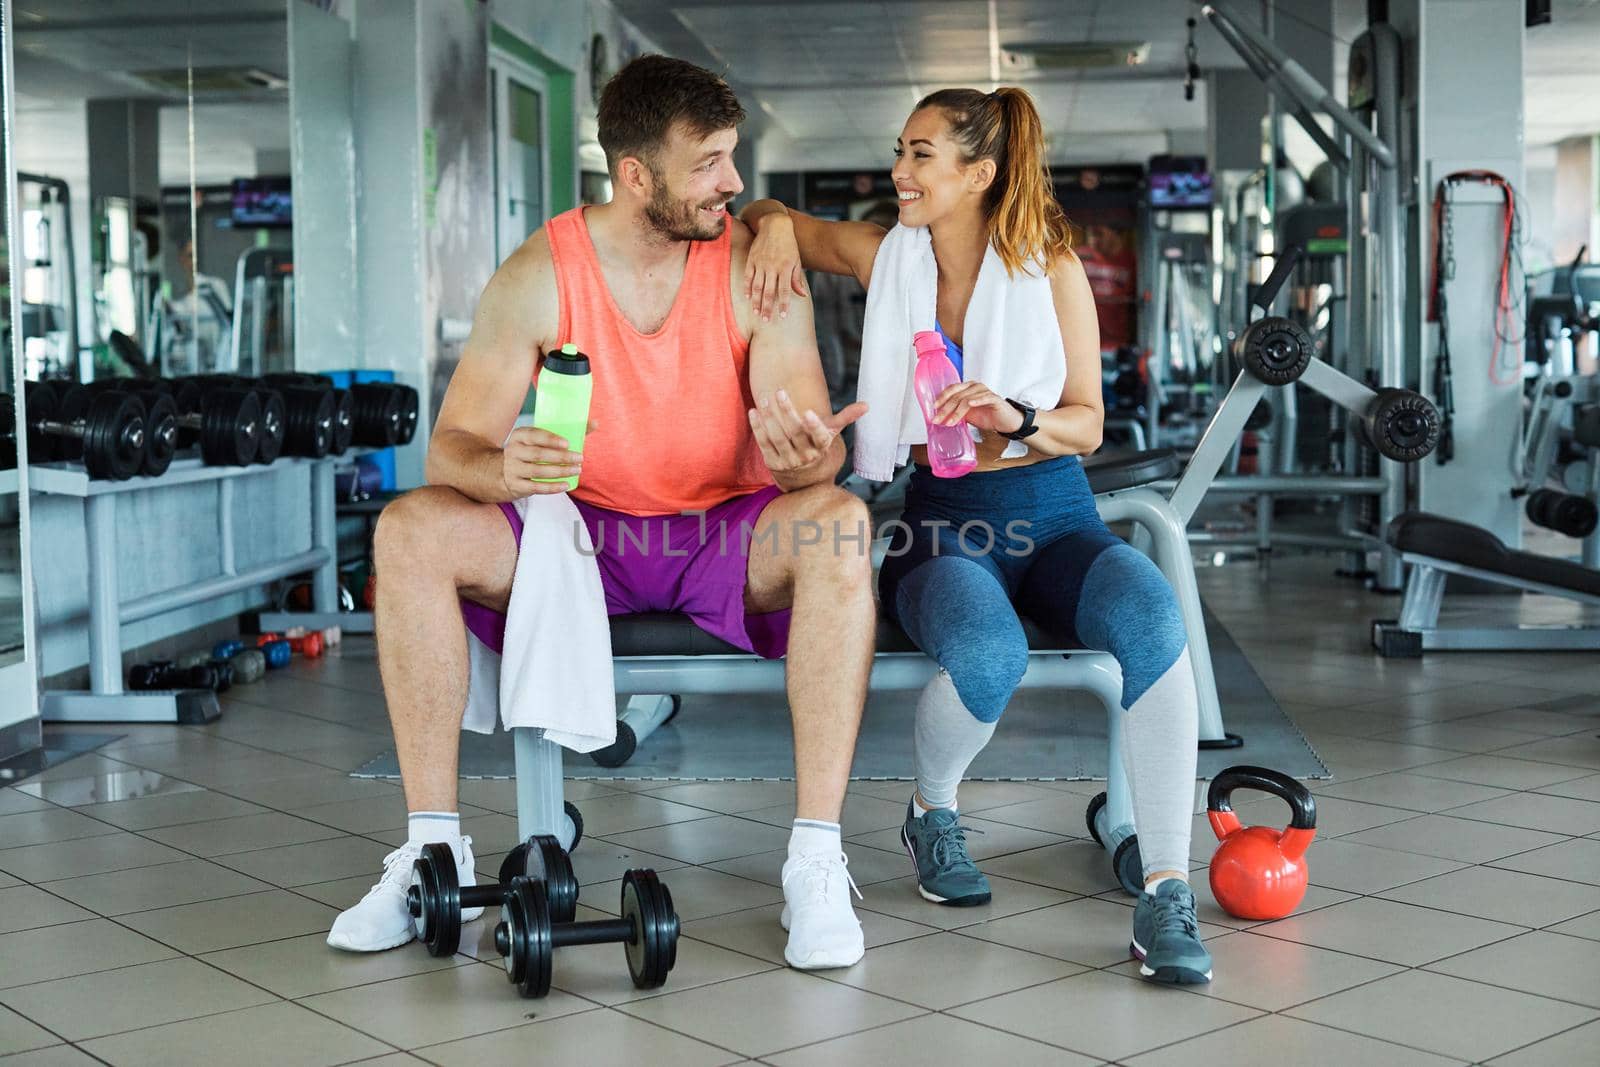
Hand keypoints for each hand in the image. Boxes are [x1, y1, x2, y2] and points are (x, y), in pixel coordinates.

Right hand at [500, 425, 586, 496]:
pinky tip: (566, 485)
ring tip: (577, 470)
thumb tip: (595, 423)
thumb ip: (566, 432)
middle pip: (539, 454)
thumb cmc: (530, 451)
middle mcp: (514, 451)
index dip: (550, 439)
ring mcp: (514, 469)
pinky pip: (536, 487)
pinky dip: (552, 487)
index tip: (567, 443)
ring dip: (560, 472)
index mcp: (520, 436)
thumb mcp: (539, 440)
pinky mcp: (516, 485)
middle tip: (579, 459)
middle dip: (561, 457)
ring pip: (538, 471)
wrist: (502, 472)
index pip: (534, 435)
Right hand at [744, 214, 808, 321]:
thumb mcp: (796, 260)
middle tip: (766, 320)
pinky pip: (748, 276)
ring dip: (756, 301)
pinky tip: (748, 298)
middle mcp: (773, 266)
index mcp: (786, 267)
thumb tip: (802, 295)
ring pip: (757, 286)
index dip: (784, 304)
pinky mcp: (751, 259)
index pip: (785, 290)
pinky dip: (747, 288)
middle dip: (767, 308)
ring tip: (757, 313)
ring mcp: (761, 263)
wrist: (775, 225)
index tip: (783, 316)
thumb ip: (797, 279)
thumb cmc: (789, 245)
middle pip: (769, 291)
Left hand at [748, 390, 867, 474]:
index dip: (814, 426)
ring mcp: (787, 461)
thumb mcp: (831, 434)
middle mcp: (805, 456)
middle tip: (780, 391)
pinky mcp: (772, 463)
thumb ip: (846, 418)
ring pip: (777, 437)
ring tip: (764, 398)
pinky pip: (763, 443)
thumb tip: (866, 405)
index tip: (808, 413)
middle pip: (795, 433)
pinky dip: (758, 428)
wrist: (803, 480)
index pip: (819, 437)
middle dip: (787, 411)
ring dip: (769, 417)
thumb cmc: (817, 447)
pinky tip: (754, 412)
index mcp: (820, 447)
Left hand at [932, 382, 1023, 433]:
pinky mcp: (994, 399)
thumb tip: (940, 418)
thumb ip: (955, 413)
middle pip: (956, 395)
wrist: (1005, 422)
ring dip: (956, 412)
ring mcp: (985, 392)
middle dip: (945, 408)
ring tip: (950, 422)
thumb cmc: (987, 416)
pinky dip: (976, 401)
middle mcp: (975, 387)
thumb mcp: (967, 415)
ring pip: (966, 399)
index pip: (951, 389)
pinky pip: (984, 398)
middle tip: (938, 419)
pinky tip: (970, 405)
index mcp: (967, 388)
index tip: (933, 409)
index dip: (941, 398)